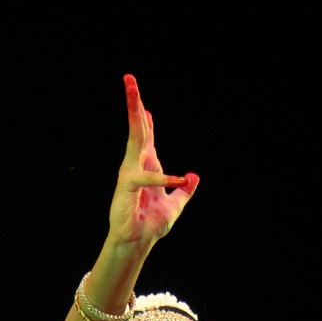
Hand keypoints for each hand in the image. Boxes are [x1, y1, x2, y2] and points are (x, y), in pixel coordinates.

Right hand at [107, 74, 198, 249]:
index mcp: (147, 167)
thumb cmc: (150, 225)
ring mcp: (130, 172)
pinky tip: (178, 180)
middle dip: (134, 103)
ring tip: (134, 93)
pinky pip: (147, 177)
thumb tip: (194, 177)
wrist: (137, 242)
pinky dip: (164, 179)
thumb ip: (184, 191)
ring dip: (134, 113)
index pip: (146, 138)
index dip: (146, 120)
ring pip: (134, 137)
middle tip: (128, 78)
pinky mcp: (127, 186)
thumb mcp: (174, 206)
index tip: (145, 103)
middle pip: (137, 128)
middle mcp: (136, 165)